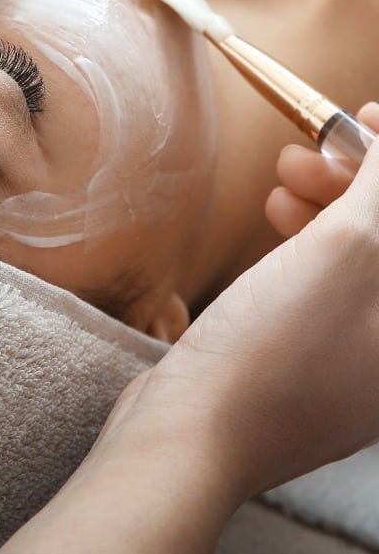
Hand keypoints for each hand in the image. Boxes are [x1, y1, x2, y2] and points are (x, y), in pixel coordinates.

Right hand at [105, 116, 378, 502]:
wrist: (191, 434)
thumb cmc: (275, 352)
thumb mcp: (343, 253)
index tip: (366, 119)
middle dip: (360, 182)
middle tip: (314, 146)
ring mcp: (360, 361)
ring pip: (360, 261)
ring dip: (329, 206)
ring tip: (282, 176)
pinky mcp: (312, 361)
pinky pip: (328, 285)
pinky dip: (307, 244)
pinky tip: (274, 215)